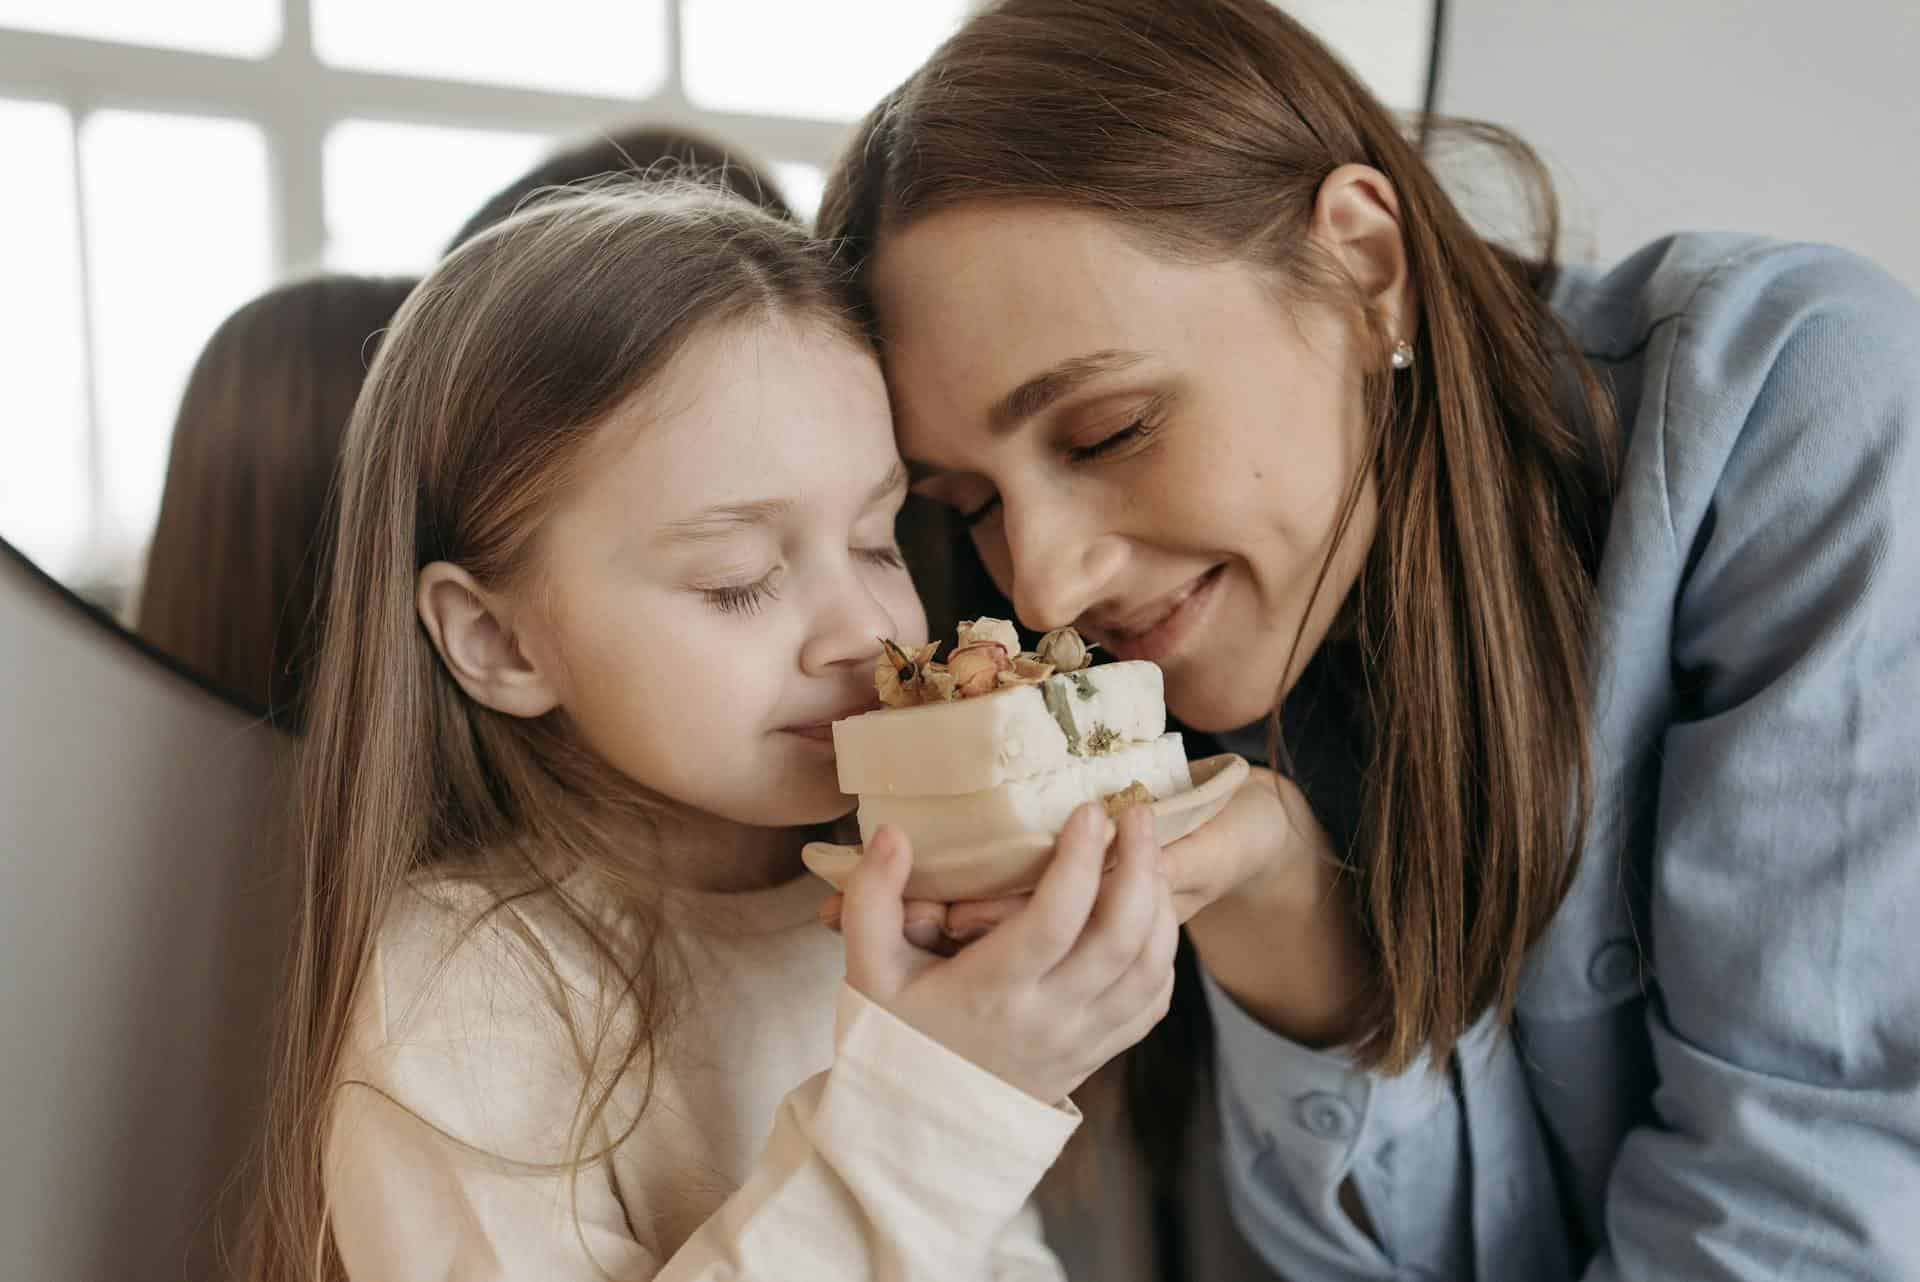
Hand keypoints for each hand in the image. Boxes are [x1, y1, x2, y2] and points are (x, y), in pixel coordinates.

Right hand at [867, 766, 1365, 1046]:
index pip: (1053, 921)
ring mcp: (1078, 1042)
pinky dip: (1164, 953)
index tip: (1091, 811)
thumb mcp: (867, 970)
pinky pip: (1152, 1003)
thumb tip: (894, 834)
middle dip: (1140, 866)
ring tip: (1148, 854)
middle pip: (1119, 938)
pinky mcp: (1096, 1055)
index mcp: (990, 992)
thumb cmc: (895, 1035)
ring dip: (1160, 904)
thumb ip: (871, 898)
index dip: (1080, 861)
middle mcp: (1045, 1020)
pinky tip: (1152, 913)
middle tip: (1138, 814)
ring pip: (1148, 968)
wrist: (919, 1127)